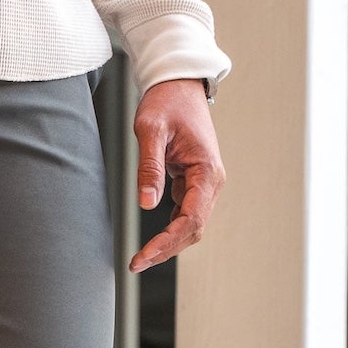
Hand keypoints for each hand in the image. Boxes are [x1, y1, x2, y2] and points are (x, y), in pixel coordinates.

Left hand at [128, 79, 225, 272]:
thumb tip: (147, 204)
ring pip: (191, 225)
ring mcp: (204, 183)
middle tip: (136, 263)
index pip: (190, 219)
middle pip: (193, 229)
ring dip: (169, 243)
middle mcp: (211, 181)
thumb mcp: (151, 130)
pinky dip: (170, 229)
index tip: (142, 256)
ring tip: (141, 257)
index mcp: (207, 171)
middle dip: (166, 249)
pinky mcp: (194, 181)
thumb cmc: (167, 102)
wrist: (179, 84)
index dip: (166, 242)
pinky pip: (186, 213)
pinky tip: (152, 239)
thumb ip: (150, 167)